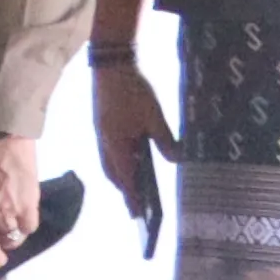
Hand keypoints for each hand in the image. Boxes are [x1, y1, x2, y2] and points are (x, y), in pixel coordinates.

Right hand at [88, 49, 174, 234]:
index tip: (138, 215)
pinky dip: (119, 160)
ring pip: (110, 162)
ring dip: (121, 175)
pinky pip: (110, 150)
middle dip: (124, 190)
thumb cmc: (133, 90)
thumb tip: (177, 161)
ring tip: (136, 185)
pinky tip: (132, 157)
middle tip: (137, 205)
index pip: (125, 178)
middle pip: (113, 173)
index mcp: (116, 144)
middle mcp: (105, 142)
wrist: (111, 64)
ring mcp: (101, 133)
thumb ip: (166, 141)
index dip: (132, 197)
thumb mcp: (155, 117)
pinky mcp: (103, 124)